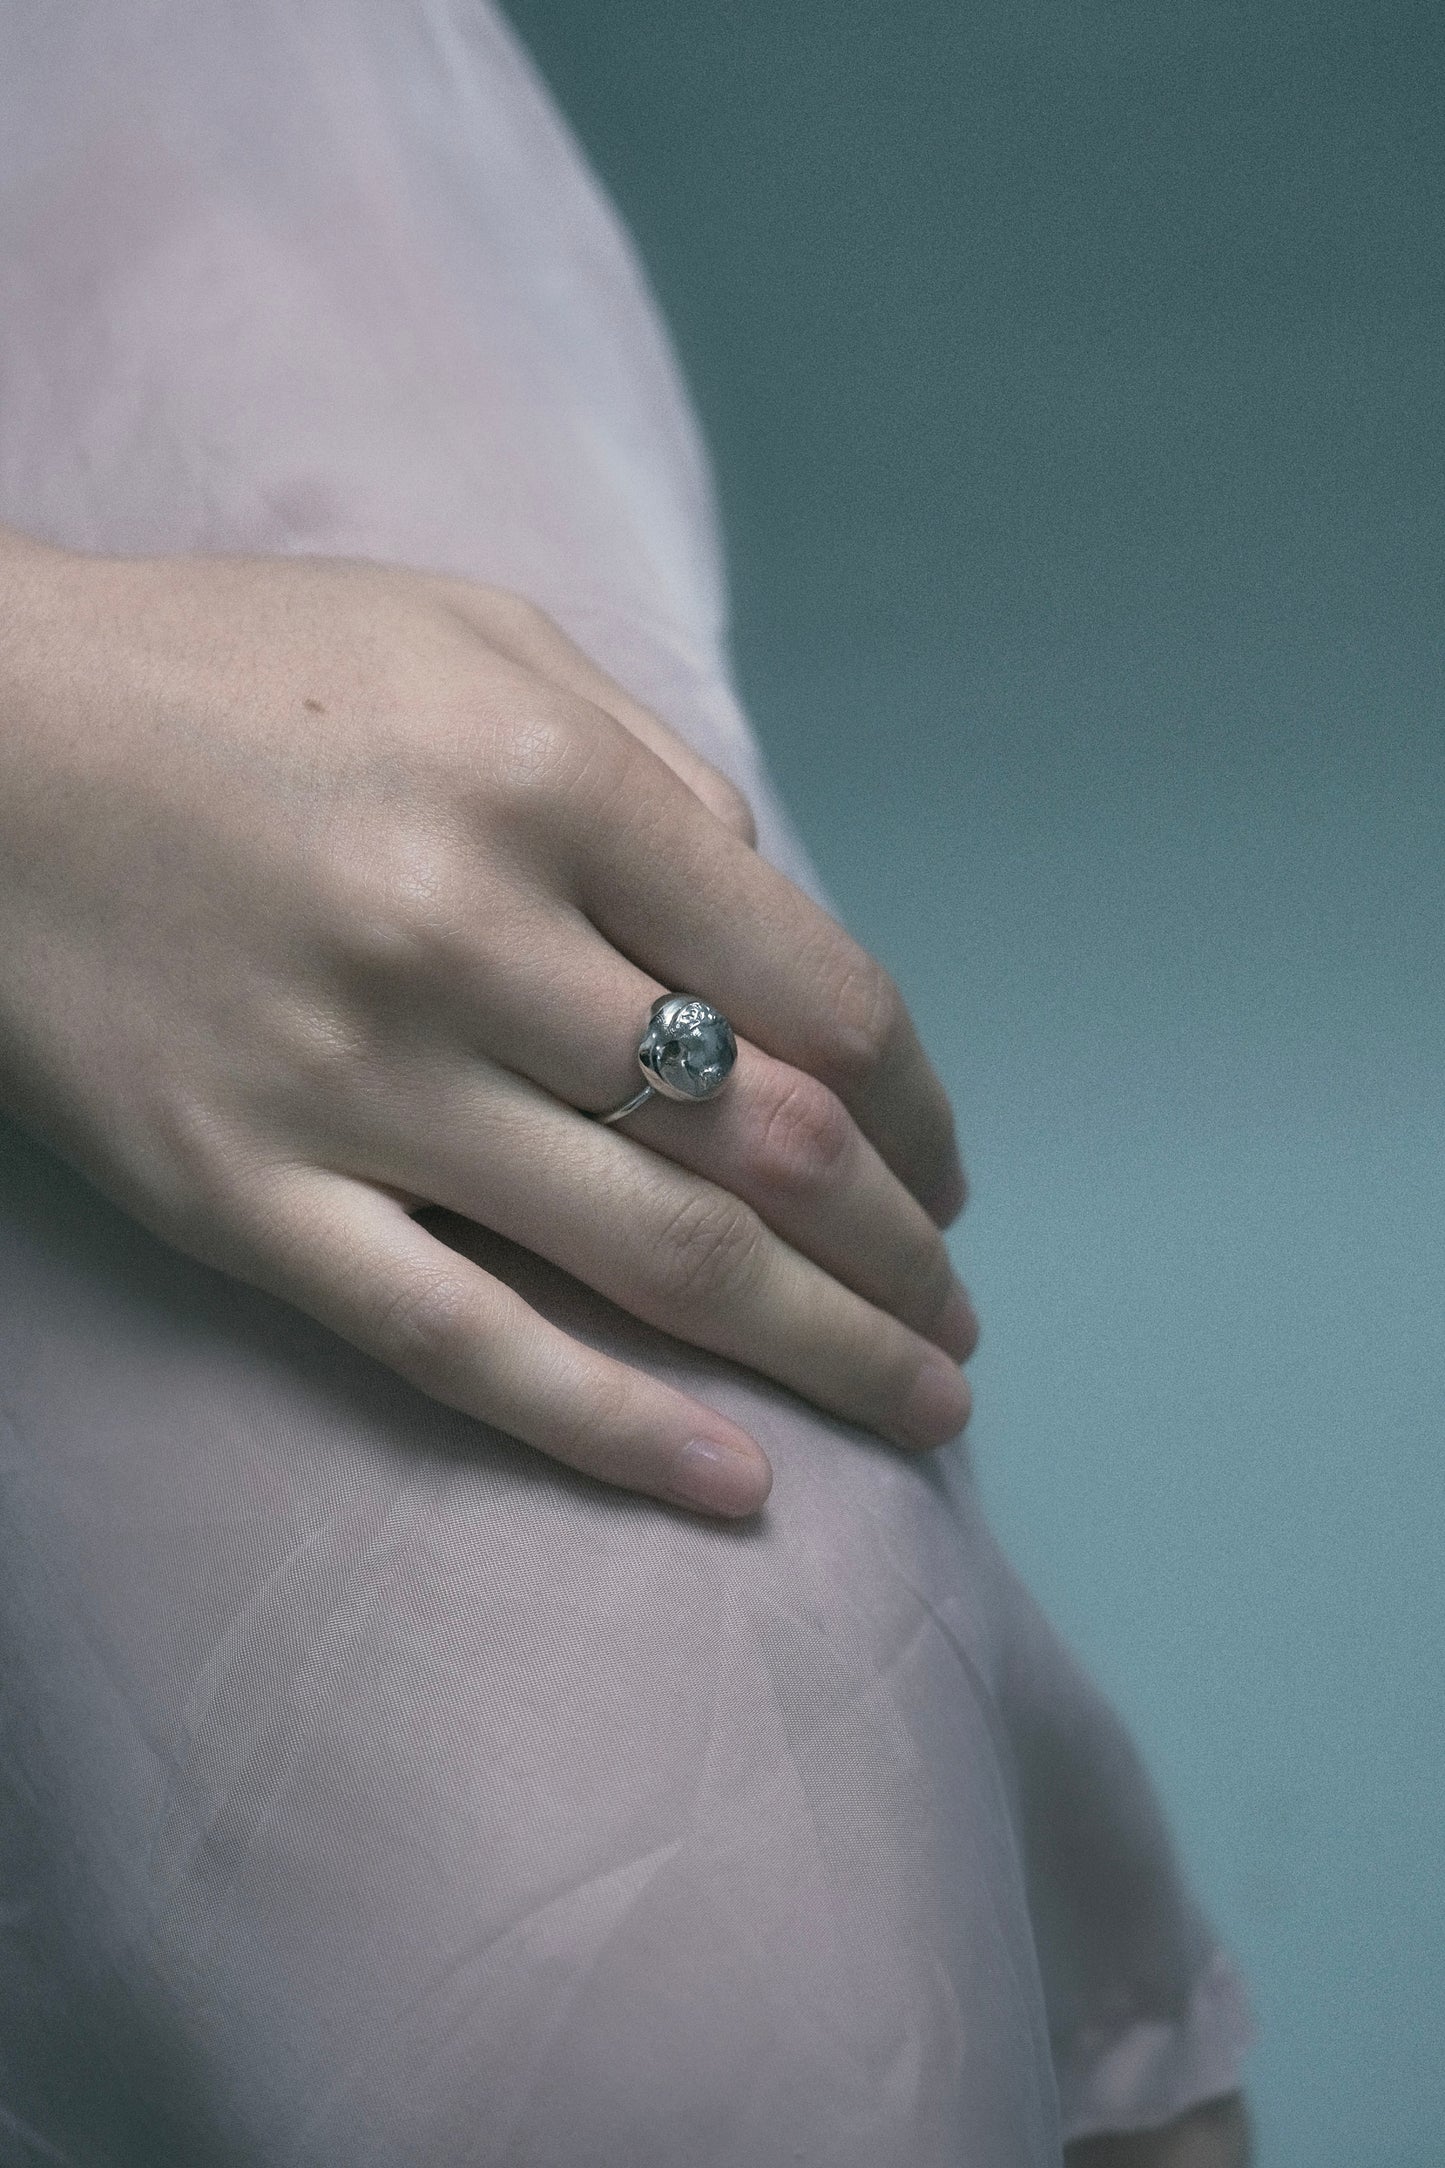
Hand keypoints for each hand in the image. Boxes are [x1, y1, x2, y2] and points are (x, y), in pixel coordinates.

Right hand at [0, 535, 974, 1516]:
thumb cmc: (244, 674)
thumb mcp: (480, 642)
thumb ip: (654, 774)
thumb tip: (779, 924)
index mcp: (552, 788)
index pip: (820, 991)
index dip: (917, 1109)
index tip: (942, 1171)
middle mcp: (471, 939)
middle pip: (770, 1141)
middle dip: (898, 1254)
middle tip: (956, 1320)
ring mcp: (354, 1084)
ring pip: (654, 1257)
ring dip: (824, 1348)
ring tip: (920, 1406)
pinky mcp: (244, 1197)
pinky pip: (460, 1343)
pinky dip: (615, 1429)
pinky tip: (738, 1487)